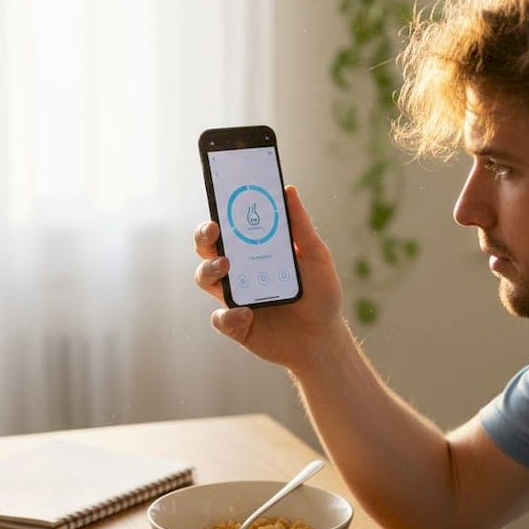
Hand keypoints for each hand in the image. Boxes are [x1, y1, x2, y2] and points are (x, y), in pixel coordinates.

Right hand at [193, 185, 346, 374]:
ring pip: (205, 279)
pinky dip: (229, 315)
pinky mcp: (237, 326)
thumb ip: (301, 226)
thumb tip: (288, 189)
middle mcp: (238, 272)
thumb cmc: (320, 294)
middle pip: (207, 250)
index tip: (220, 203)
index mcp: (254, 252)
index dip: (218, 214)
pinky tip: (247, 313)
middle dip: (203, 238)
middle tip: (213, 231)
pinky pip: (221, 319)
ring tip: (226, 265)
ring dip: (210, 269)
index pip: (228, 229)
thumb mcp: (317, 257)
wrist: (324, 339)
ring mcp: (234, 298)